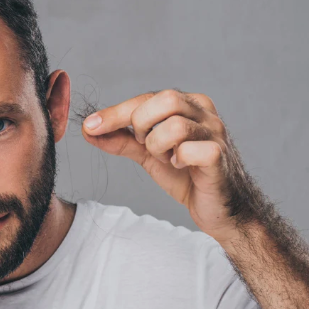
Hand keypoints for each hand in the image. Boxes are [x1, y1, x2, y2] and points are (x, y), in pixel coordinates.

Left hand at [81, 89, 257, 242]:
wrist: (218, 210)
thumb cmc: (186, 177)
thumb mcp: (148, 155)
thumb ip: (121, 140)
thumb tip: (88, 129)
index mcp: (188, 104)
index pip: (146, 98)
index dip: (116, 113)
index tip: (90, 126)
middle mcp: (204, 112)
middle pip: (165, 99)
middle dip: (143, 126)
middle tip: (146, 147)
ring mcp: (216, 132)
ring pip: (175, 126)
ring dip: (159, 147)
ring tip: (167, 160)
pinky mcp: (219, 156)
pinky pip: (191, 150)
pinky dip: (179, 160)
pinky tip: (182, 167)